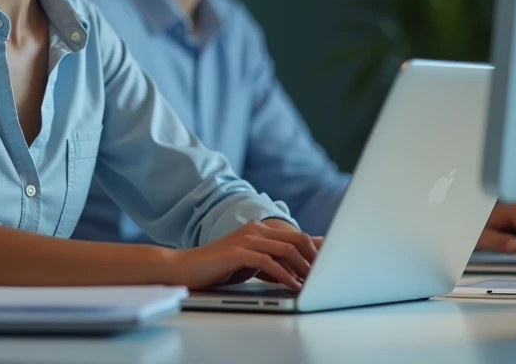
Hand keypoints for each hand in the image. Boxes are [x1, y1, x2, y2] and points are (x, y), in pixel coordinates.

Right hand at [166, 220, 318, 290]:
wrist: (186, 267)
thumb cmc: (219, 267)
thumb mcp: (252, 262)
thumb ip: (274, 261)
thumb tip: (302, 269)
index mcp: (260, 229)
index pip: (298, 236)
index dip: (317, 252)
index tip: (329, 269)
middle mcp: (255, 229)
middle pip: (298, 239)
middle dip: (316, 260)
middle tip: (325, 278)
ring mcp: (246, 239)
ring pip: (287, 249)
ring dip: (304, 269)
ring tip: (312, 285)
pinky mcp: (237, 252)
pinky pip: (269, 262)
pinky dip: (285, 275)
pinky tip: (292, 286)